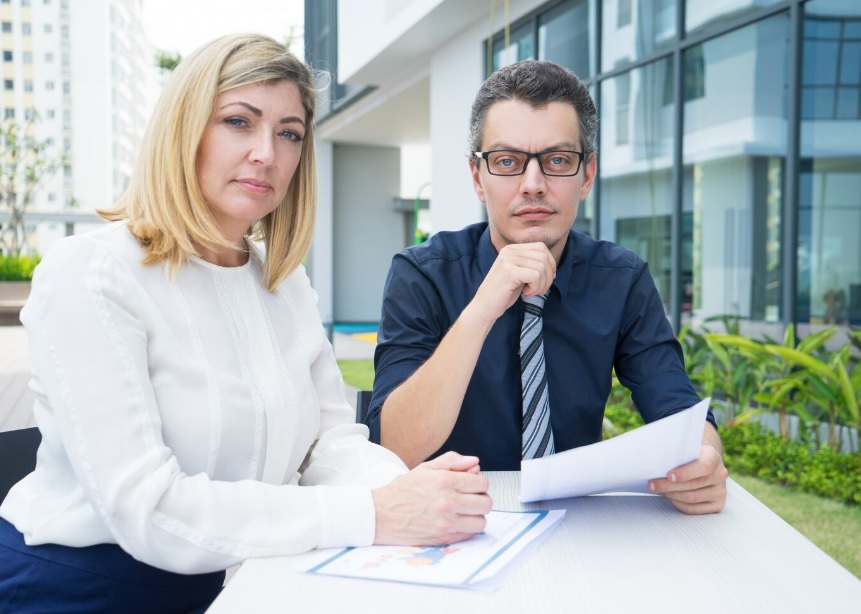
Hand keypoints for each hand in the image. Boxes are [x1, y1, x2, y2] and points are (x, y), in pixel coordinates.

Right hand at [371, 452, 491, 545]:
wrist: (380, 515)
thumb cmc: (402, 491)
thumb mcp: (425, 468)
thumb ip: (452, 461)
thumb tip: (475, 462)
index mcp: (445, 481)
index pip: (482, 483)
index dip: (478, 484)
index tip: (471, 486)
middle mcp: (448, 502)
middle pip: (485, 503)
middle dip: (480, 500)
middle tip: (469, 499)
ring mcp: (446, 522)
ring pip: (481, 521)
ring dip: (475, 516)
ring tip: (463, 512)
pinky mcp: (443, 538)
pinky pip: (469, 535)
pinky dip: (466, 529)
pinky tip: (454, 522)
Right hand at [467, 242, 555, 325]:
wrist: (484, 307)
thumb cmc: (504, 293)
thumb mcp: (520, 274)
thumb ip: (532, 265)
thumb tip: (553, 267)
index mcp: (512, 249)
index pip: (541, 248)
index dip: (550, 264)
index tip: (544, 280)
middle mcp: (509, 251)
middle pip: (543, 257)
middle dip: (548, 276)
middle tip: (538, 290)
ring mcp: (508, 260)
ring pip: (541, 267)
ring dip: (541, 284)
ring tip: (530, 292)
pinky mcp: (509, 271)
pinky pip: (536, 275)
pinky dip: (536, 287)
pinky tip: (526, 293)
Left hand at [648, 442, 727, 513]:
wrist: (703, 461)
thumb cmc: (689, 456)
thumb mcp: (684, 449)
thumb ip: (675, 453)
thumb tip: (655, 460)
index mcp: (713, 456)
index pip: (704, 466)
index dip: (686, 472)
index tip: (669, 475)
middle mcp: (720, 474)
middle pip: (693, 484)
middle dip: (669, 486)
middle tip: (652, 484)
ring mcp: (720, 491)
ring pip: (691, 497)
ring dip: (671, 495)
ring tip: (658, 489)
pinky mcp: (717, 504)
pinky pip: (694, 508)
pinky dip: (678, 503)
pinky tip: (670, 497)